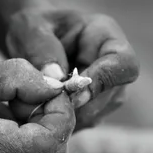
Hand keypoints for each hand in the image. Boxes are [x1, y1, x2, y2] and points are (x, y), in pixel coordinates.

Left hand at [6, 8, 139, 130]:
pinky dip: (59, 122)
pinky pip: (80, 124)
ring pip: (94, 115)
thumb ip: (42, 49)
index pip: (125, 64)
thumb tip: (57, 80)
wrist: (28, 42)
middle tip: (41, 101)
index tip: (71, 90)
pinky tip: (37, 111)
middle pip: (110, 97)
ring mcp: (106, 91)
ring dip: (65, 115)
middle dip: (76, 103)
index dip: (103, 81)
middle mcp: (113, 66)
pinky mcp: (92, 110)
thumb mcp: (30, 29)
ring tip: (34, 102)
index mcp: (105, 36)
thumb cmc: (32, 28)